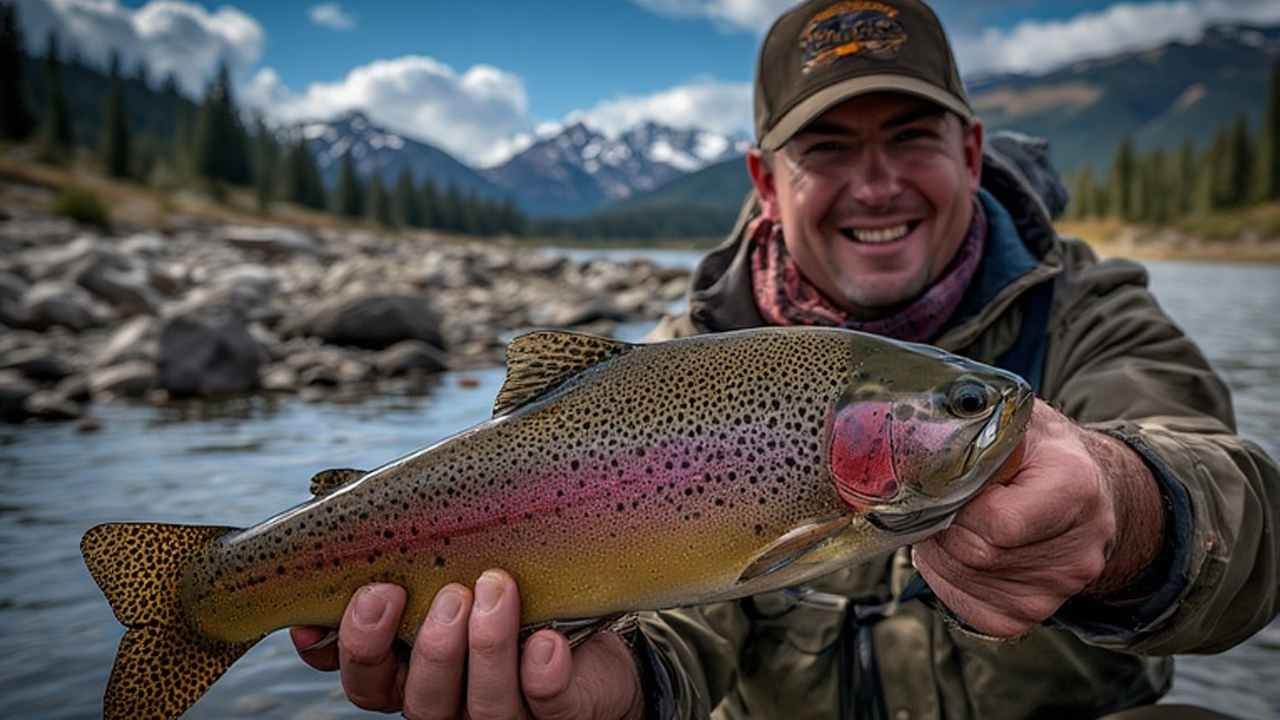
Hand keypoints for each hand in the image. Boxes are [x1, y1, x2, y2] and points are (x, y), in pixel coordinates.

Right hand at [291, 569, 644, 718]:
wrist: (594, 638)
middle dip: (432, 648)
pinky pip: (548, 703)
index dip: (353, 647)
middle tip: (451, 594)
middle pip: (420, 702)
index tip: (372, 593)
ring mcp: (507, 713)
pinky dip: (543, 673)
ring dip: (487, 648)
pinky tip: (546, 641)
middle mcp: (453, 702)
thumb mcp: (458, 567)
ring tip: (498, 590)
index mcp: (413, 673)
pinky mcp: (563, 713)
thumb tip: (345, 494)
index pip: (366, 679)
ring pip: (483, 708)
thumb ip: (409, 547)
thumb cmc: (511, 590)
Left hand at [912, 399, 1164, 636]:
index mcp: (1074, 488)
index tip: (953, 483)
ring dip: (940, 550)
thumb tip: (921, 433)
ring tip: (954, 520)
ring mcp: (1058, 588)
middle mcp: (1077, 548)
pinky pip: (967, 605)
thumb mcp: (1017, 418)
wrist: (1087, 492)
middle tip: (942, 501)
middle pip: (975, 554)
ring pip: (963, 579)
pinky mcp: (1033, 612)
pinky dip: (948, 578)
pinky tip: (959, 549)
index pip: (997, 522)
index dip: (959, 503)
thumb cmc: (1042, 451)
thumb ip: (976, 422)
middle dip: (943, 525)